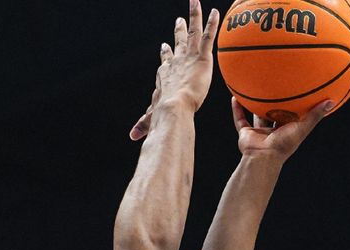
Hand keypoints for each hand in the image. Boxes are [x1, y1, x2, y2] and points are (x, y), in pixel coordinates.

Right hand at [129, 0, 219, 139]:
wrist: (174, 108)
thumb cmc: (164, 115)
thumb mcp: (153, 117)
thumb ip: (144, 124)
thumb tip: (132, 137)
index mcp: (166, 75)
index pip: (165, 62)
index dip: (166, 54)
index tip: (165, 46)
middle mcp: (176, 62)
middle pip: (178, 43)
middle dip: (178, 31)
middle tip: (179, 20)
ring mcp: (189, 58)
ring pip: (192, 33)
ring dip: (194, 16)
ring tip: (195, 2)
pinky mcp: (202, 58)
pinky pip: (208, 37)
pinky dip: (212, 24)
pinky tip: (217, 12)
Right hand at [233, 97, 333, 161]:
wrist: (262, 157)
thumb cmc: (284, 145)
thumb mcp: (302, 127)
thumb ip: (315, 115)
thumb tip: (331, 101)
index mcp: (287, 130)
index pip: (292, 116)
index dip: (295, 105)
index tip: (298, 92)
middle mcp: (273, 131)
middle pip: (274, 114)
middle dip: (274, 103)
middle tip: (275, 85)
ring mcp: (258, 133)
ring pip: (256, 116)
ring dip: (253, 105)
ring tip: (252, 88)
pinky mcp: (245, 134)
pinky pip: (239, 120)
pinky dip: (237, 110)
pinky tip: (234, 97)